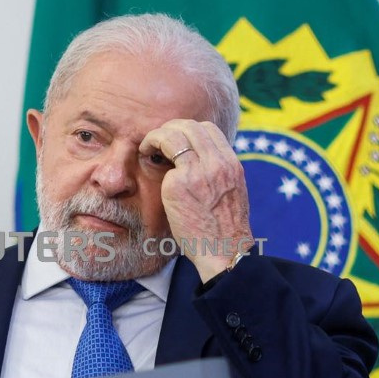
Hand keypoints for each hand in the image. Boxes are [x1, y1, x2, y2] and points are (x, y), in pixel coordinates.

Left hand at [139, 120, 253, 282]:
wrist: (223, 251)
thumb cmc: (223, 228)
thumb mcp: (229, 191)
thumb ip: (216, 171)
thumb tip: (195, 158)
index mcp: (231, 164)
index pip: (208, 129)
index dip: (188, 129)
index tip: (176, 140)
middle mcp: (217, 163)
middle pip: (189, 126)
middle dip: (168, 129)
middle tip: (156, 142)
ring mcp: (197, 172)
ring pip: (172, 135)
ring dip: (155, 137)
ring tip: (147, 148)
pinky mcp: (178, 184)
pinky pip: (164, 163)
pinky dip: (155, 162)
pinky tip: (148, 168)